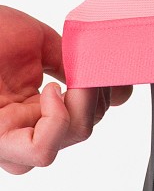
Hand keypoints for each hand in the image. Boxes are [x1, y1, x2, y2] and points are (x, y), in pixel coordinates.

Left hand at [0, 5, 132, 174]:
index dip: (105, 99)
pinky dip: (58, 121)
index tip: (107, 75)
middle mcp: (18, 124)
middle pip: (76, 134)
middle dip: (95, 102)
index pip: (83, 117)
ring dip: (78, 115)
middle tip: (90, 76)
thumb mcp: (38, 41)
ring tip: (71, 86)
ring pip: (56, 150)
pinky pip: (40, 150)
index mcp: (31, 104)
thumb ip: (69, 59)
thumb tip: (102, 73)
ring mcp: (5, 136)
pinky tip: (50, 92)